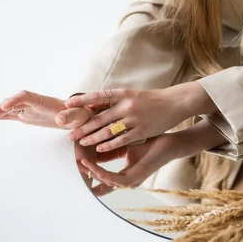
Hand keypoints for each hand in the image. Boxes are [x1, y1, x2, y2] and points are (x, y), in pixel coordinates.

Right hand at [0, 89, 101, 129]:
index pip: (26, 96)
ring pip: (9, 109)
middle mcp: (33, 102)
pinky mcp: (26, 116)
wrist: (79, 115)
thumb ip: (70, 117)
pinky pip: (10, 115)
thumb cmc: (81, 114)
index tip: (4, 106)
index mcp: (44, 100)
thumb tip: (61, 119)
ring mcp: (28, 109)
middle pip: (14, 102)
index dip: (15, 100)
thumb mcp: (79, 116)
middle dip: (0, 108)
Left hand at [63, 87, 191, 152]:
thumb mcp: (133, 94)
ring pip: (108, 130)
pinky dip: (109, 145)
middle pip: (100, 117)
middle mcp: (127, 105)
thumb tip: (94, 105)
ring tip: (80, 142)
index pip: (98, 96)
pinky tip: (99, 148)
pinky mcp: (141, 130)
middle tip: (69, 133)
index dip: (82, 100)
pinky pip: (121, 139)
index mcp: (124, 93)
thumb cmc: (151, 100)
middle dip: (82, 126)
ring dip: (92, 137)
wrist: (175, 103)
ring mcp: (134, 118)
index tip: (67, 104)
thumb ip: (115, 100)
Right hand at [75, 131, 180, 193]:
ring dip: (91, 173)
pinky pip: (114, 179)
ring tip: (77, 165)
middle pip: (100, 183)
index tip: (73, 164)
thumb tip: (92, 135)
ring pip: (105, 181)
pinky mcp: (135, 179)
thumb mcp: (125, 141)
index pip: (101, 174)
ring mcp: (130, 181)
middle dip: (84, 178)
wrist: (170, 143)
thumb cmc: (150, 141)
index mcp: (124, 173)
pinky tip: (91, 165)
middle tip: (69, 173)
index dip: (87, 170)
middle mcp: (126, 180)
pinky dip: (101, 172)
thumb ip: (110, 143)